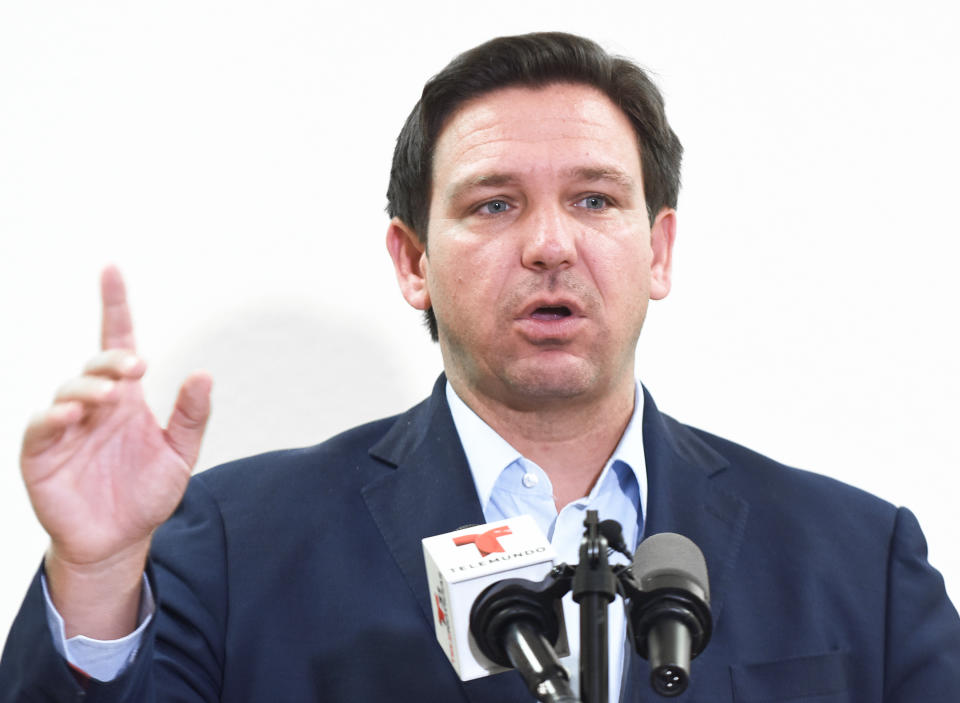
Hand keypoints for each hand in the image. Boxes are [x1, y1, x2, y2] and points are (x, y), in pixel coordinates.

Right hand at [20, 266, 211, 635]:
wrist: (120, 542)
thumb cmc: (146, 495)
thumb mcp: (179, 455)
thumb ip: (190, 417)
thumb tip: (203, 375)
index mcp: (126, 401)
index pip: (117, 343)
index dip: (114, 307)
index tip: (112, 271)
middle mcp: (94, 407)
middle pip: (95, 366)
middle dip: (112, 361)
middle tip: (135, 369)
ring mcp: (65, 429)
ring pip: (67, 392)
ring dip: (87, 388)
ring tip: (109, 398)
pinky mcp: (42, 456)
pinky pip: (40, 429)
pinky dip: (53, 418)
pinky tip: (72, 417)